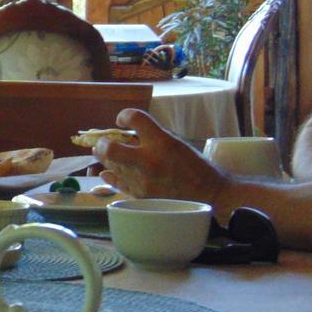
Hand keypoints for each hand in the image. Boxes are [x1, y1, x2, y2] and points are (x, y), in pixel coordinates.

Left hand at [95, 108, 228, 204]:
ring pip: (111, 165)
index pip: (135, 118)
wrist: (210, 196)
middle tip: (103, 142)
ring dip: (106, 158)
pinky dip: (110, 175)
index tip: (122, 120)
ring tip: (105, 154)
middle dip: (102, 143)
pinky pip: (116, 183)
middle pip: (110, 148)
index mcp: (163, 142)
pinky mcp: (140, 196)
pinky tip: (107, 171)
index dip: (124, 115)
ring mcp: (142, 181)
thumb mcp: (177, 144)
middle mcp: (150, 161)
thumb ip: (153, 137)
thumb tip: (127, 134)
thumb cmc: (195, 168)